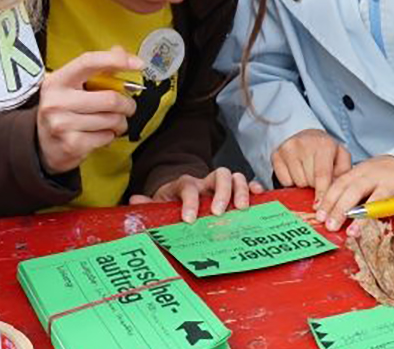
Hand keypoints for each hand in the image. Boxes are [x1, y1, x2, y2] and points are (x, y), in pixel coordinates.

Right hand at [37, 47, 141, 173]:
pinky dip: (110, 136)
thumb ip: (98, 68)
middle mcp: (56, 101)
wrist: (43, 145)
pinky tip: (99, 134)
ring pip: (112, 119)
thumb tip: (119, 51)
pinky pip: (107, 136)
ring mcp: (62, 124)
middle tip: (127, 107)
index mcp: (57, 81)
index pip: (88, 62)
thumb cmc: (63, 111)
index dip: (115, 60)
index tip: (137, 64)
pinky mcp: (72, 144)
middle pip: (110, 98)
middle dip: (127, 104)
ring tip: (111, 122)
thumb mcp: (73, 86)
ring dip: (120, 122)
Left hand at [130, 167, 264, 222]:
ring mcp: (221, 184)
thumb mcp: (160, 202)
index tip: (189, 219)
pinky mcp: (233, 190)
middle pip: (219, 174)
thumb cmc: (174, 201)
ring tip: (242, 208)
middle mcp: (206, 181)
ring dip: (240, 190)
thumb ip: (149, 203)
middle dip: (221, 193)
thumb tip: (134, 201)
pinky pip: (247, 183)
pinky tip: (259, 196)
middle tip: (219, 213)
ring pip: (235, 176)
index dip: (189, 202)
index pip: (189, 187)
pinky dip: (254, 187)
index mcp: (186, 184)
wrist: (184, 192)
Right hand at [271, 129, 351, 202]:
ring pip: (296, 183)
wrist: (306, 136)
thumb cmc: (325, 150)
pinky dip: (292, 181)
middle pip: (308, 181)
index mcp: (323, 144)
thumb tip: (337, 194)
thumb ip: (343, 175)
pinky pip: (284, 181)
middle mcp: (303, 144)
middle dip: (315, 186)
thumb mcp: (341, 158)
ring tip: (307, 173)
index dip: (322, 192)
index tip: (320, 206)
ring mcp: (287, 149)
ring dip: (304, 184)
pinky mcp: (276, 155)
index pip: (322, 174)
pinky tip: (296, 172)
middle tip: (317, 179)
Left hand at [318, 155, 393, 239]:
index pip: (341, 184)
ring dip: (366, 218)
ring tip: (353, 233)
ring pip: (379, 200)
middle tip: (331, 226)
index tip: (320, 217)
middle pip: (356, 190)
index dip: (329, 200)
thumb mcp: (362, 176)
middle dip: (341, 209)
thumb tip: (320, 209)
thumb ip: (345, 190)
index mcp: (362, 171)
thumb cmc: (380, 175)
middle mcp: (377, 175)